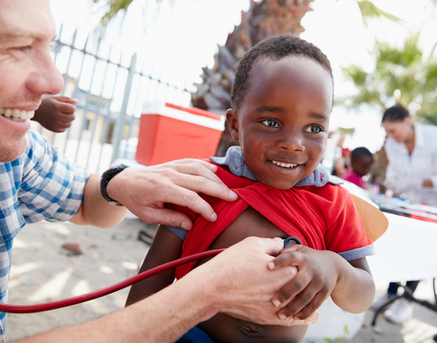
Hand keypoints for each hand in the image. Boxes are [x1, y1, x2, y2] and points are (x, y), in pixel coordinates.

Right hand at [33, 96, 77, 131]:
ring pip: (69, 124)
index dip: (72, 107)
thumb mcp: (55, 99)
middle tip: (64, 112)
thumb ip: (67, 99)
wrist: (34, 112)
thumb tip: (77, 101)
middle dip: (71, 114)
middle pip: (72, 117)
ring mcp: (54, 123)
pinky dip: (63, 126)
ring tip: (61, 116)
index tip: (67, 106)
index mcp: (56, 106)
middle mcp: (56, 116)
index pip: (72, 109)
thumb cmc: (47, 103)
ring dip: (67, 120)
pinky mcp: (52, 129)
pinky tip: (58, 121)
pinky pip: (64, 129)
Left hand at [106, 159, 237, 229]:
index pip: (190, 198)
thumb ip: (170, 219)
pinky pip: (193, 161)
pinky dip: (206, 165)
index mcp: (162, 189)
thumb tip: (190, 225)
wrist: (124, 181)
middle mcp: (169, 175)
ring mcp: (172, 166)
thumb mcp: (148, 216)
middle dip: (219, 190)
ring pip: (199, 168)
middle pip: (200, 181)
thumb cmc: (136, 201)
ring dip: (216, 178)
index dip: (205, 208)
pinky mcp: (173, 162)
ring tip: (227, 188)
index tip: (213, 218)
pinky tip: (216, 171)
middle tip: (233, 198)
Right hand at [192, 237, 318, 325]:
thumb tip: (280, 245)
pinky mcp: (267, 317)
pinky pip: (289, 321)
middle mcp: (285, 291)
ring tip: (315, 302)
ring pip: (299, 306)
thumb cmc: (232, 264)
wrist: (213, 288)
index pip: (302, 267)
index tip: (297, 260)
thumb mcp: (253, 244)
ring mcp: (276, 307)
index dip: (298, 262)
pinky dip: (300, 319)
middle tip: (307, 278)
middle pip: (302, 287)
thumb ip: (272, 244)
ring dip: (307, 303)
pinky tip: (307, 318)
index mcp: (285, 272)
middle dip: (305, 282)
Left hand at [268, 245, 340, 320]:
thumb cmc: (309, 258)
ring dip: (293, 308)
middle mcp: (312, 270)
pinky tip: (294, 317)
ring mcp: (319, 282)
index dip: (280, 261)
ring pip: (306, 298)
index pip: (291, 257)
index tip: (268, 267)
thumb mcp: (300, 250)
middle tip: (273, 303)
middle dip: (285, 294)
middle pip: (298, 283)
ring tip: (280, 315)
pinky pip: (314, 305)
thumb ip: (286, 251)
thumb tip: (268, 255)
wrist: (334, 266)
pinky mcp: (325, 293)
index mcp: (303, 258)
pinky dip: (305, 313)